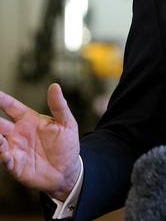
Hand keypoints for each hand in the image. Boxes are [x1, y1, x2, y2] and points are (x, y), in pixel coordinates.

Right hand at [0, 83, 80, 200]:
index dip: (2, 99)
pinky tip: (5, 153)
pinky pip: (6, 160)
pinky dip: (4, 156)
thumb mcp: (66, 123)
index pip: (12, 107)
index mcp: (29, 120)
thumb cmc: (66, 144)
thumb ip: (59, 106)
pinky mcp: (16, 165)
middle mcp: (18, 134)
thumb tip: (55, 86)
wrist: (68, 170)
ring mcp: (15, 149)